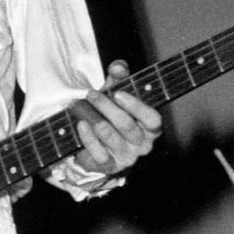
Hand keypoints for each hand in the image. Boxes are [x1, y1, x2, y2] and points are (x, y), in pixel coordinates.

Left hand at [72, 60, 162, 175]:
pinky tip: (81, 125)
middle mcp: (142, 144)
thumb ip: (119, 78)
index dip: (136, 106)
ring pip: (111, 136)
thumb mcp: (117, 93)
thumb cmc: (112, 114)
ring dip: (94, 119)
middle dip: (106, 107)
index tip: (118, 93)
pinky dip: (88, 137)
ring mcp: (126, 157)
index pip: (152, 119)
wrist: (98, 146)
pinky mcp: (109, 166)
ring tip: (80, 106)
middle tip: (91, 94)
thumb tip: (118, 67)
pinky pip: (99, 153)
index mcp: (150, 127)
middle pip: (126, 125)